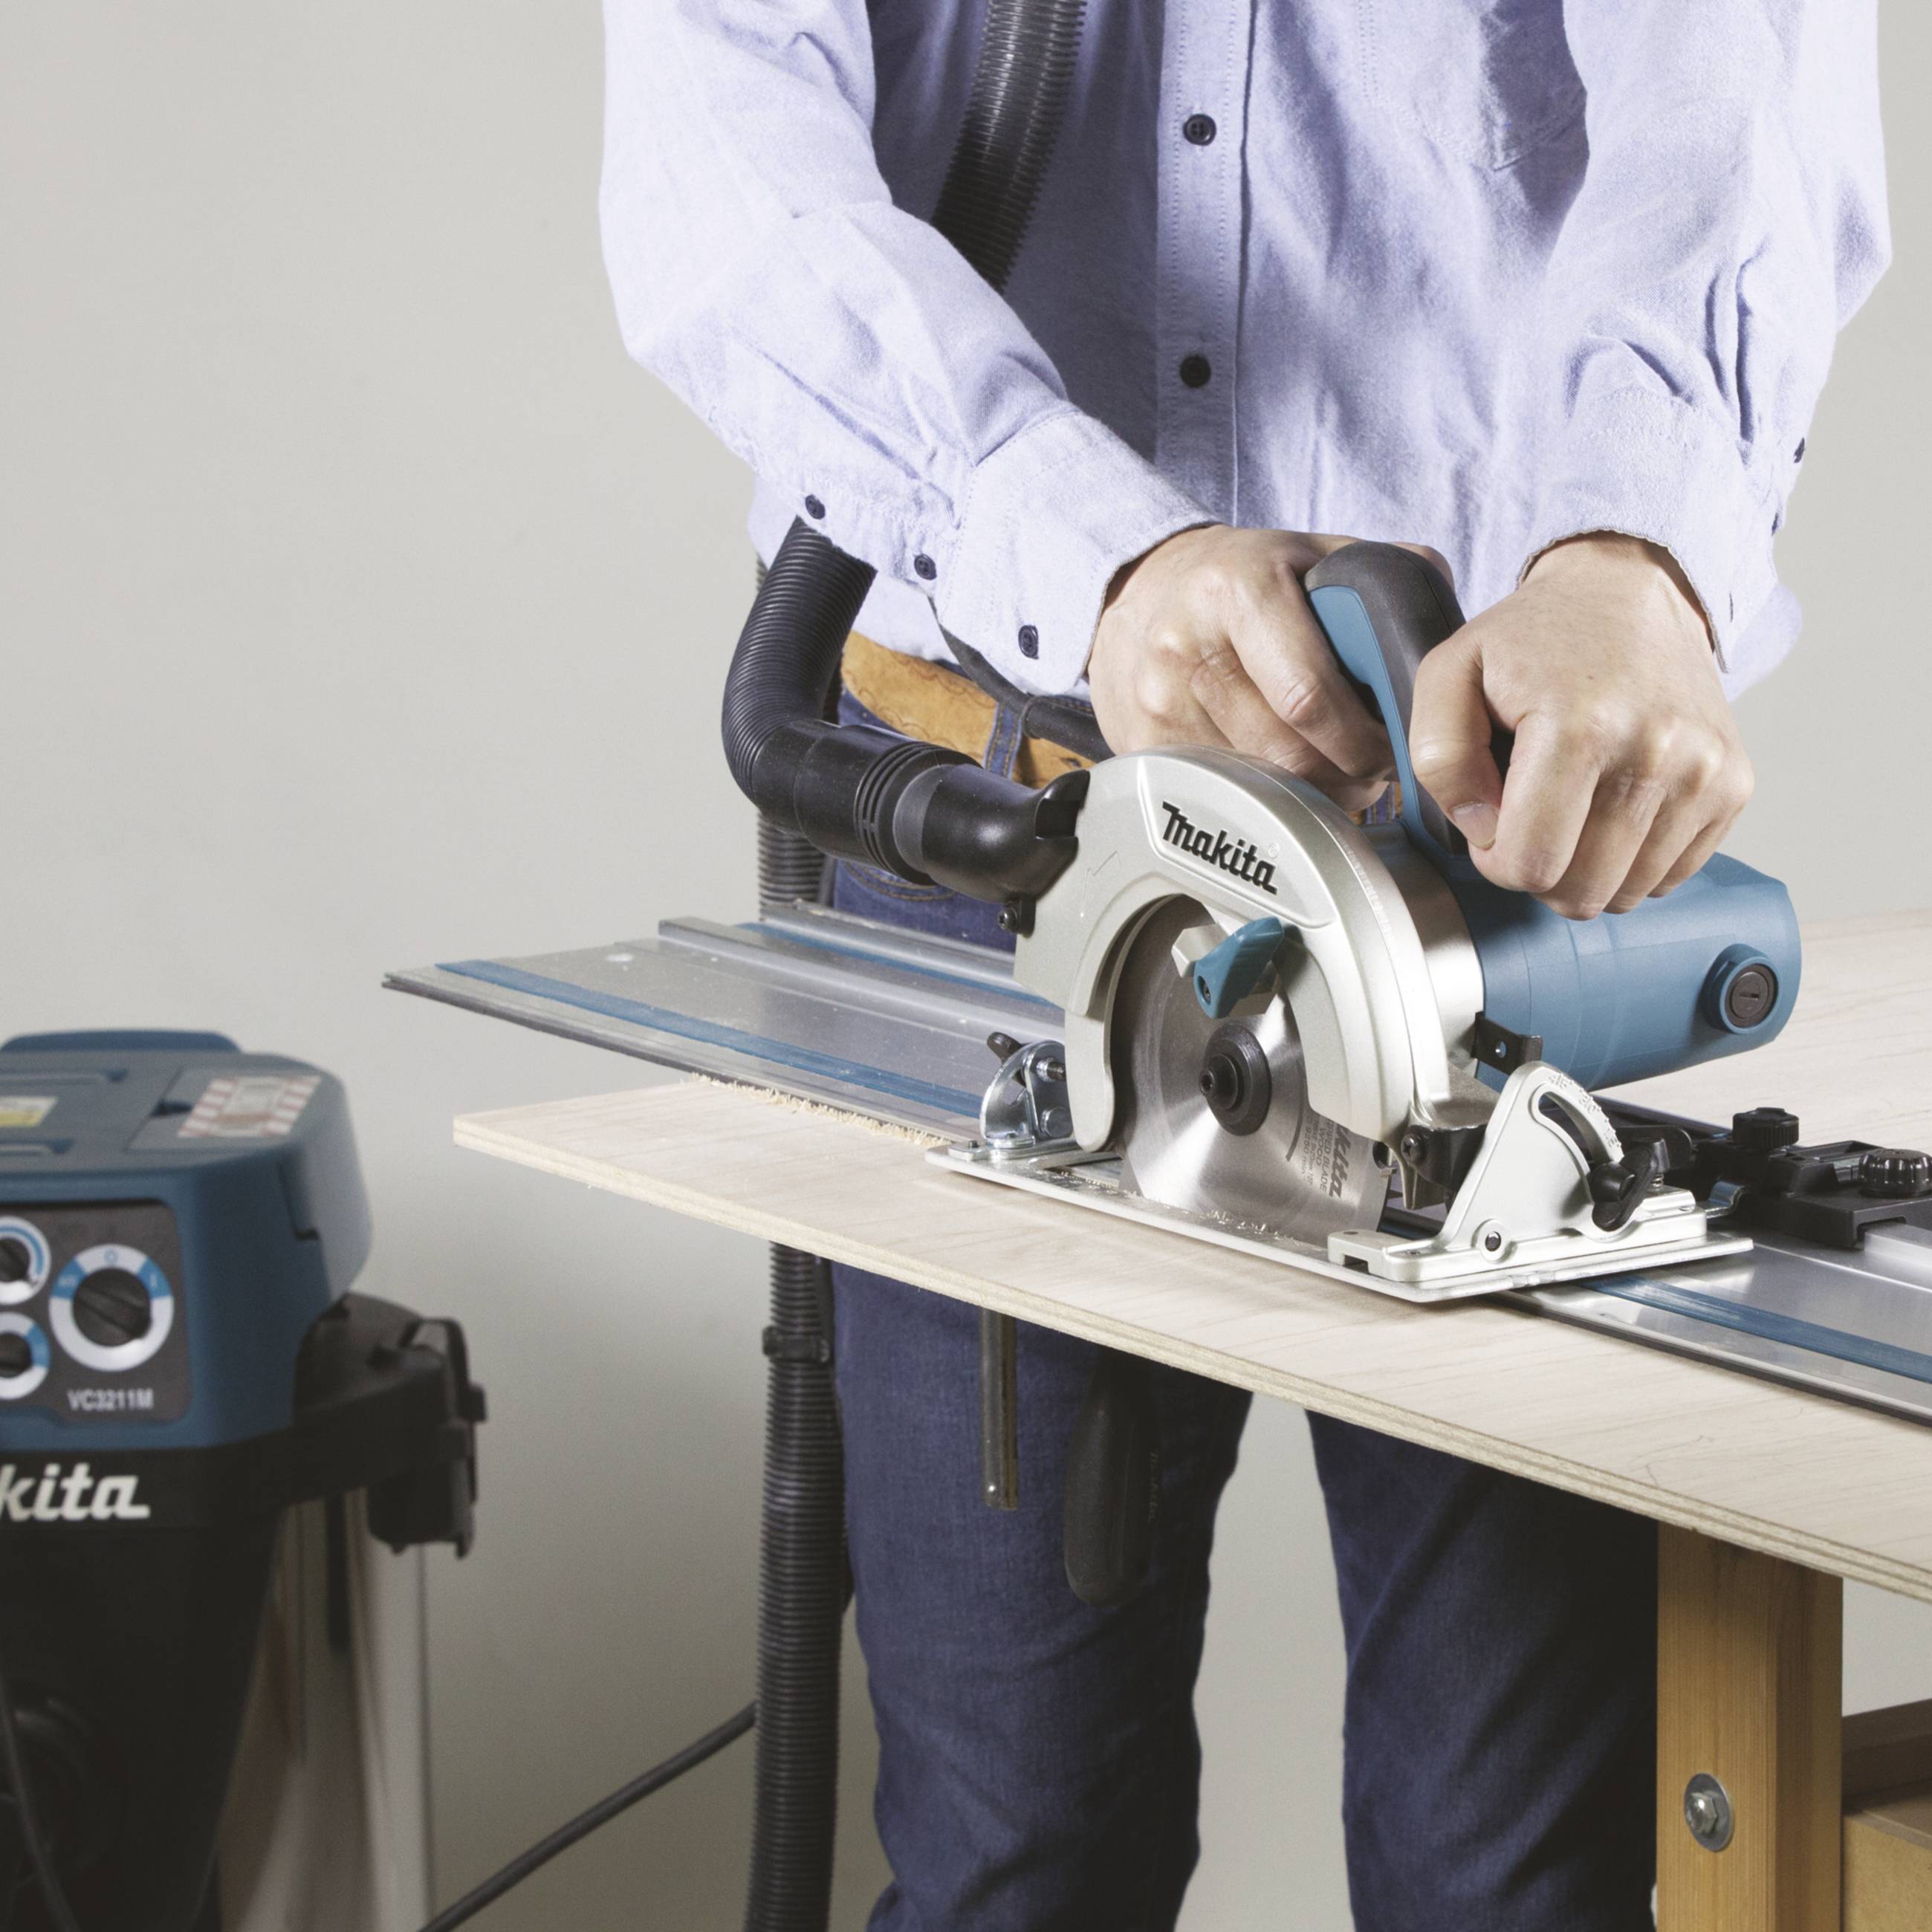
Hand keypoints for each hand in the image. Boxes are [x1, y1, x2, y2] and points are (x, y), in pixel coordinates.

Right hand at [1088, 524, 1433, 813]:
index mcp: (1238, 589)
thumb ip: (1381, 578)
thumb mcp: (1309, 554)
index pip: (1308, 695)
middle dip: (1346, 775)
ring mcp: (1158, 700)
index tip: (1394, 748)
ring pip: (1257, 783)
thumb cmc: (1241, 577)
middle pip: (1286, 752)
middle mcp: (1187, 646)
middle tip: (1375, 771)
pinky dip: (1264, 796)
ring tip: (1337, 774)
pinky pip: (1222, 792)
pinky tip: (1285, 777)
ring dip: (1312, 792)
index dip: (1362, 738)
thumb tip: (1438, 628)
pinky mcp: (1143, 741)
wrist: (1139, 591)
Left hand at [1409, 533, 1752, 918]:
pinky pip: (1671, 875)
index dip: (1495, 861)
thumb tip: (1483, 832)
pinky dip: (1633, 861)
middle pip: (1581, 891)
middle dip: (1539, 871)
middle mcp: (1657, 754)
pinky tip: (1613, 807)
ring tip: (1572, 806)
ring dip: (1586, 868)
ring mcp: (1705, 773)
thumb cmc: (1533, 638)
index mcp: (1581, 729)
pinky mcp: (1734, 786)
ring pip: (1626, 894)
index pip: (1530, 865)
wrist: (1628, 592)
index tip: (1494, 820)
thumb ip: (1441, 760)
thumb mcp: (1450, 674)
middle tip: (1529, 817)